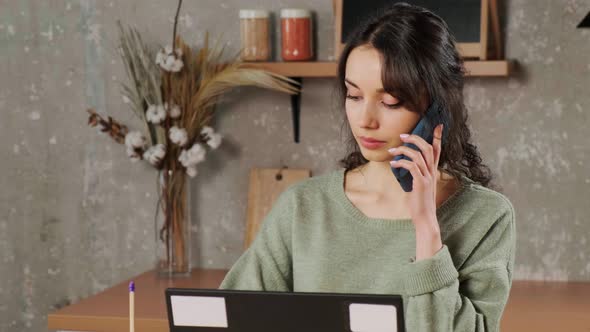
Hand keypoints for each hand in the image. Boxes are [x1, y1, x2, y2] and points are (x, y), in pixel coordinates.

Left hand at [389, 124, 443, 259]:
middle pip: (428, 148)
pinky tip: (393, 164)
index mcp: (433, 171)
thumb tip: (403, 164)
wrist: (424, 218)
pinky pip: (412, 167)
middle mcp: (432, 172)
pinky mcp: (421, 183)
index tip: (437, 124)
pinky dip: (402, 163)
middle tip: (402, 136)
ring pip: (419, 156)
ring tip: (392, 150)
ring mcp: (428, 177)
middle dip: (416, 138)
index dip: (437, 137)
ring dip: (404, 150)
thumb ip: (415, 173)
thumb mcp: (418, 185)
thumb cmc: (419, 202)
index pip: (438, 150)